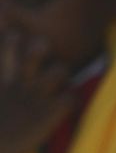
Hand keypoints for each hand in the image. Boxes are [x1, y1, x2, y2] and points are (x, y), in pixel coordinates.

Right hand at [0, 31, 73, 152]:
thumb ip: (2, 70)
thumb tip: (3, 51)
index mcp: (0, 72)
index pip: (11, 37)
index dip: (17, 38)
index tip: (18, 46)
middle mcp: (18, 79)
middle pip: (40, 47)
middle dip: (45, 50)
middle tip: (43, 63)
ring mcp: (36, 96)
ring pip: (61, 70)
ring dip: (62, 75)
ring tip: (57, 85)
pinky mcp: (50, 114)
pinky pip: (72, 97)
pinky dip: (71, 100)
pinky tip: (63, 106)